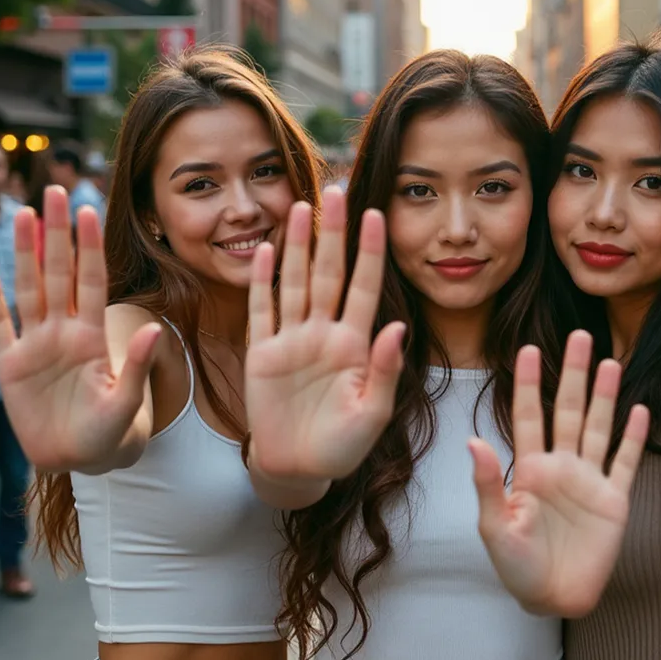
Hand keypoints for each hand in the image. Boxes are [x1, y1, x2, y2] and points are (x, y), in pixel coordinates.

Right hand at [0, 186, 161, 470]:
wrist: (81, 457)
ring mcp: (36, 345)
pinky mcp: (11, 365)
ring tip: (25, 215)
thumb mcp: (127, 401)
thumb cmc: (111, 431)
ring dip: (26, 253)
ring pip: (29, 289)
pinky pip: (0, 324)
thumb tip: (157, 330)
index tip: (89, 211)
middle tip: (54, 192)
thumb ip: (138, 366)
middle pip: (58, 273)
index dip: (89, 247)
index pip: (91, 281)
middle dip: (57, 234)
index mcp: (93, 336)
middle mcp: (64, 331)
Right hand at [245, 188, 404, 486]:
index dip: (370, 252)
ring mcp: (292, 340)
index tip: (377, 214)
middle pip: (328, 272)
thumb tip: (398, 328)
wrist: (298, 469)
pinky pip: (263, 310)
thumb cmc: (343, 446)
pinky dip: (263, 281)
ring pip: (295, 282)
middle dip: (332, 233)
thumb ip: (384, 370)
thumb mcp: (372, 413)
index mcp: (355, 344)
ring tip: (301, 208)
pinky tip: (266, 250)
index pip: (365, 288)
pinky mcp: (263, 353)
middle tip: (335, 190)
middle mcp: (324, 333)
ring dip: (297, 246)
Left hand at [470, 331, 648, 617]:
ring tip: (610, 361)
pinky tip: (641, 410)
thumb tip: (473, 440)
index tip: (528, 349)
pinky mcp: (614, 501)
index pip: (528, 414)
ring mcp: (589, 480)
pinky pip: (625, 462)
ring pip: (599, 427)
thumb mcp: (494, 526)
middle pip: (568, 409)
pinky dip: (634, 438)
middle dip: (573, 373)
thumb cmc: (515, 565)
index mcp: (530, 468)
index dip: (527, 383)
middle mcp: (561, 465)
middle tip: (580, 335)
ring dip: (605, 396)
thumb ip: (487, 483)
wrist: (553, 598)